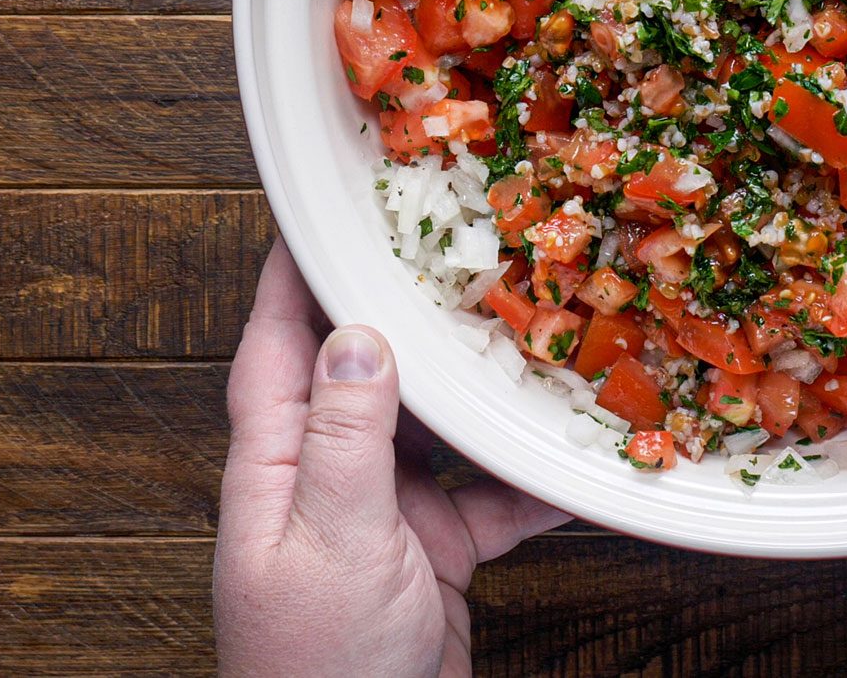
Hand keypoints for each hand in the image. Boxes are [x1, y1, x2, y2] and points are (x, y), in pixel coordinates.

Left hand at [214, 242, 568, 676]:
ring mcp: (379, 517)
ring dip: (480, 394)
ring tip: (529, 340)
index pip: (276, 348)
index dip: (294, 277)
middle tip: (456, 256)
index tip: (320, 214)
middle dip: (409, 317)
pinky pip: (488, 497)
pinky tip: (571, 457)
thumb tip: (354, 334)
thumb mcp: (335, 540)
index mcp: (275, 470)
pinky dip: (528, 480)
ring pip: (436, 429)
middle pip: (366, 375)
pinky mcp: (430, 554)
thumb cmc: (316, 672)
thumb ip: (346, 435)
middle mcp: (323, 482)